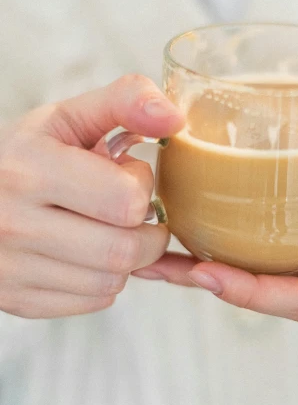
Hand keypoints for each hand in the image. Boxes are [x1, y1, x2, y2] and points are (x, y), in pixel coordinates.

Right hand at [0, 75, 181, 317]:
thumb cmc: (24, 155)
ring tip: (106, 228)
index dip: (141, 187)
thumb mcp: (66, 118)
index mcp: (28, 169)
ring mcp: (11, 268)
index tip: (127, 175)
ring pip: (112, 282)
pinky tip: (87, 252)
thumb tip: (174, 116)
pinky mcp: (15, 298)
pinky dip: (103, 281)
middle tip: (133, 211)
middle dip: (147, 231)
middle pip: (124, 251)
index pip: (125, 201)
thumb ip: (124, 102)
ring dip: (126, 257)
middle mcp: (13, 224)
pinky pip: (92, 302)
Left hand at [134, 87, 297, 320]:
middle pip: (287, 299)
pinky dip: (228, 258)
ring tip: (157, 260)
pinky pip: (273, 264)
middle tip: (167, 267)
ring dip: (218, 279)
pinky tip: (183, 240)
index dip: (262, 296)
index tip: (209, 275)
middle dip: (227, 291)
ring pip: (275, 285)